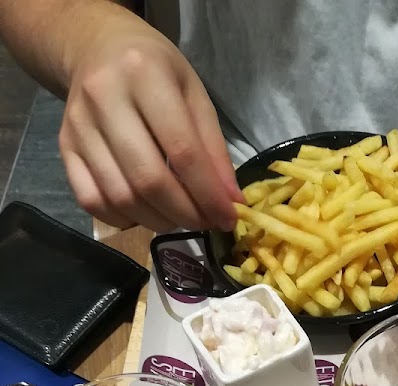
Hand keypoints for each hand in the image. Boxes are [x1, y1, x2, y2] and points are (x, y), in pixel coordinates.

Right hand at [59, 11, 241, 230]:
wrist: (98, 47)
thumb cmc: (156, 70)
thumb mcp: (194, 94)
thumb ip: (214, 149)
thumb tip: (230, 203)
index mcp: (144, 75)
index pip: (182, 151)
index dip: (208, 194)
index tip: (227, 218)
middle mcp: (104, 97)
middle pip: (148, 180)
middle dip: (185, 214)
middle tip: (205, 222)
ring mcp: (78, 125)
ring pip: (121, 197)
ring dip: (158, 221)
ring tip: (179, 217)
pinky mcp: (64, 146)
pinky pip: (91, 201)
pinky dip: (123, 219)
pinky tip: (144, 213)